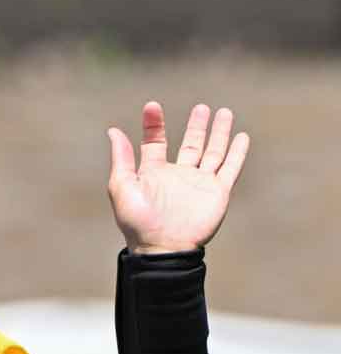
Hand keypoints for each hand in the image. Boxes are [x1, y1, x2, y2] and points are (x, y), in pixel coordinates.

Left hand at [106, 102, 249, 253]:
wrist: (163, 247)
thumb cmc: (138, 221)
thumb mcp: (122, 186)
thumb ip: (121, 158)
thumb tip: (113, 131)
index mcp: (153, 173)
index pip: (155, 142)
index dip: (153, 124)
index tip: (152, 106)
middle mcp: (178, 175)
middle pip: (190, 144)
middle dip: (196, 126)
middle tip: (202, 107)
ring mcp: (199, 183)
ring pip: (213, 152)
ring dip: (219, 133)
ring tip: (224, 112)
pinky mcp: (217, 192)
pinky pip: (230, 168)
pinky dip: (237, 152)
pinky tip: (241, 136)